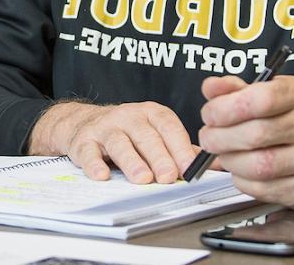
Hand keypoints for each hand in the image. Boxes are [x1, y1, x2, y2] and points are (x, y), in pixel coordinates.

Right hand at [28, 101, 195, 183]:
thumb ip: (180, 148)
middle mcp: (128, 117)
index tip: (190, 168)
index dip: (180, 148)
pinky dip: (95, 164)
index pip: (169, 128)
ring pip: (119, 143)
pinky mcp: (83, 141)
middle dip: (159, 157)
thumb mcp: (154, 132)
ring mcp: (105, 128)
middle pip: (146, 136)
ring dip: (132, 162)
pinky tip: (102, 176)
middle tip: (169, 177)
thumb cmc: (127, 132)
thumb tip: (212, 164)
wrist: (81, 122)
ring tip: (142, 179)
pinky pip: (89, 153)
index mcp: (151, 114)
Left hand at [198, 75, 293, 207]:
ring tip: (224, 154)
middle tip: (208, 137)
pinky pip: (261, 189)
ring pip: (257, 166)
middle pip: (255, 135)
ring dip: (229, 161)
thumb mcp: (263, 95)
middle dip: (219, 138)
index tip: (209, 114)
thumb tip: (210, 87)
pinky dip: (241, 181)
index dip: (226, 108)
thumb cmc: (285, 121)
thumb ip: (234, 90)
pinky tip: (241, 171)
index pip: (261, 99)